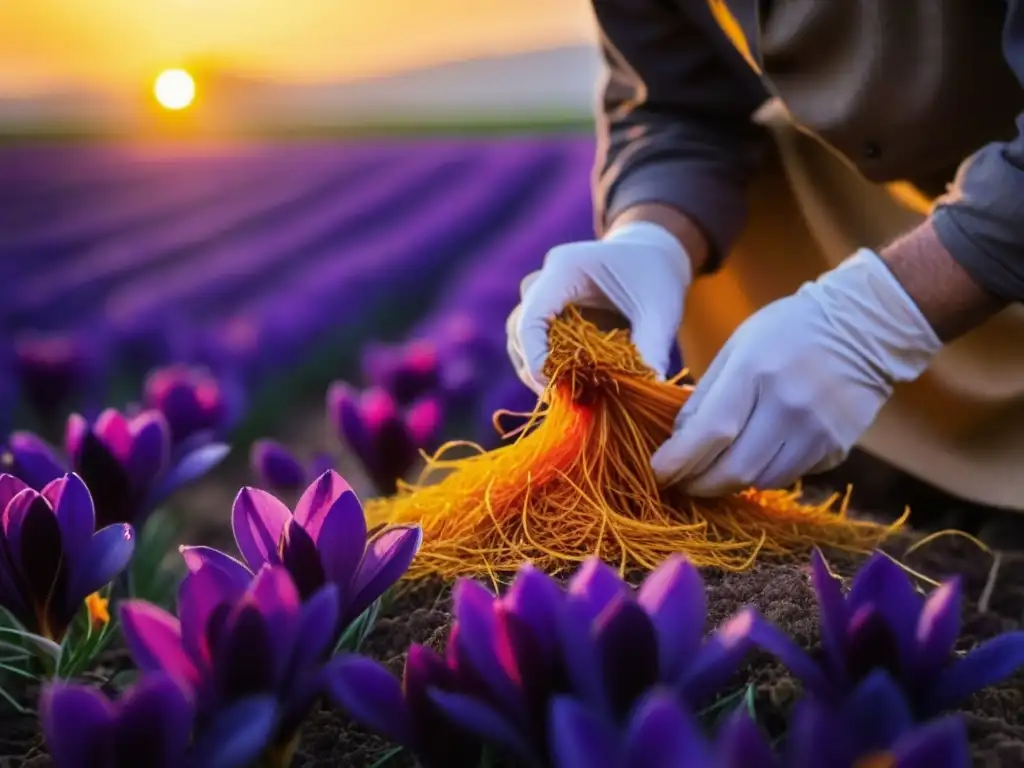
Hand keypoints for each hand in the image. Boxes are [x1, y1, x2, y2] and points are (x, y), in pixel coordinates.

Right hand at [507, 221, 692, 392]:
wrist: (651, 255)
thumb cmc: (656, 276)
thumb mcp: (661, 309)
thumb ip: (653, 347)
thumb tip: (649, 388)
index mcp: (565, 269)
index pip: (532, 316)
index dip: (535, 356)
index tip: (553, 387)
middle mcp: (543, 280)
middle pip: (519, 330)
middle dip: (536, 368)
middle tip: (564, 399)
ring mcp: (541, 297)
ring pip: (519, 340)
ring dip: (537, 370)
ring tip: (566, 396)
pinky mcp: (547, 314)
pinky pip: (534, 344)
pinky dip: (547, 366)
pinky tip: (570, 386)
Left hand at [651, 249, 942, 495]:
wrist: (864, 326)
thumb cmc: (788, 330)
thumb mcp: (738, 347)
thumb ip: (706, 394)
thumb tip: (679, 440)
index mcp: (755, 371)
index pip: (711, 431)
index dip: (679, 460)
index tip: (658, 472)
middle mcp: (788, 406)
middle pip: (735, 468)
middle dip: (700, 484)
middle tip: (683, 483)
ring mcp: (817, 431)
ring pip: (762, 481)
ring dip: (731, 483)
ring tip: (714, 472)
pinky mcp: (837, 447)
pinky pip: (790, 475)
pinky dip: (764, 475)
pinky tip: (755, 458)